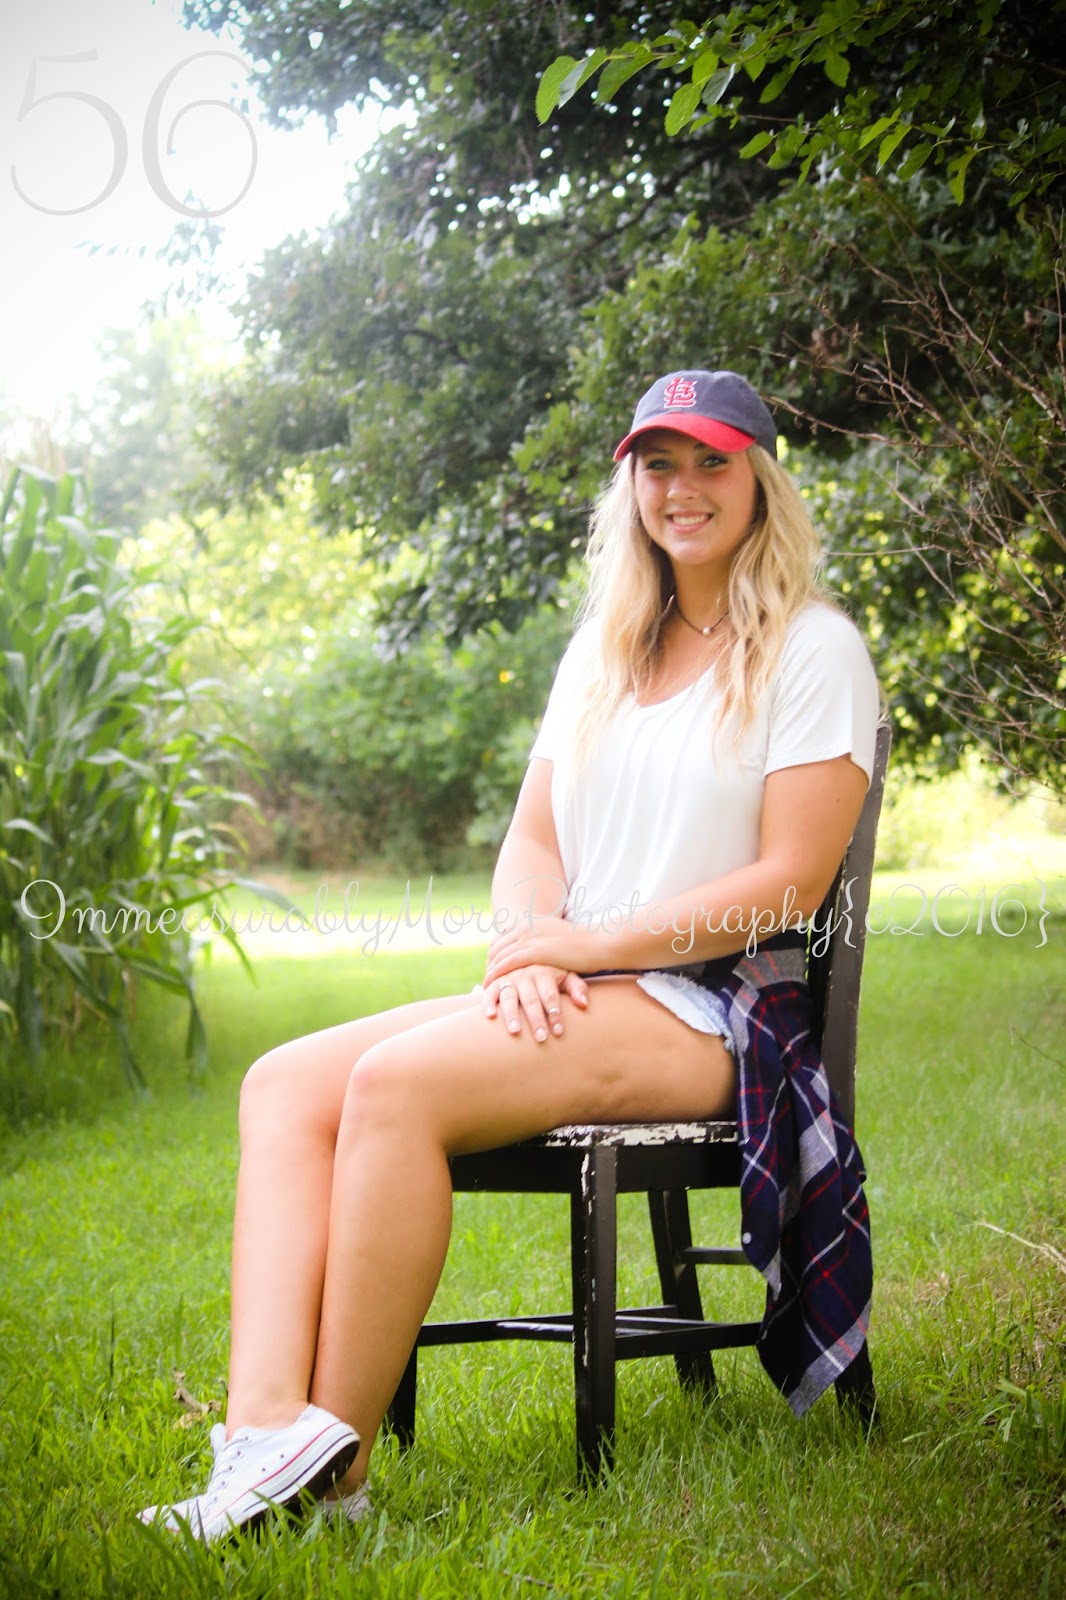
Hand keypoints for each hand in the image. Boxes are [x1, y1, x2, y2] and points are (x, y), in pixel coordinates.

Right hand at [482, 963, 588, 1042]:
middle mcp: (525, 974)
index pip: (550, 995)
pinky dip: (488, 1002)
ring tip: (515, 1031)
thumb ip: (576, 987)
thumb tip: (584, 1004)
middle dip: (536, 1020)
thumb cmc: (552, 973)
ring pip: (509, 997)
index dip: (554, 1013)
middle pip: (531, 999)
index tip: (559, 1032)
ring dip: (512, 1014)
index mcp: (544, 972)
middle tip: (541, 1039)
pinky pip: (490, 992)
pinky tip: (490, 1016)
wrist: (528, 956)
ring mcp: (509, 977)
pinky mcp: (495, 982)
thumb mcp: (566, 975)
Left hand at [485, 914, 606, 987]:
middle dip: (490, 962)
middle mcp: (528, 926)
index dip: (496, 953)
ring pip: (500, 954)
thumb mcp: (560, 939)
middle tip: (486, 978)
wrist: (600, 943)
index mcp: (533, 921)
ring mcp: (530, 937)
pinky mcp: (534, 950)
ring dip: (490, 970)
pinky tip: (491, 983)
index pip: (505, 936)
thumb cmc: (586, 945)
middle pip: (498, 945)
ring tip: (485, 985)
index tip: (492, 966)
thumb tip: (544, 951)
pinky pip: (508, 962)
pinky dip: (497, 973)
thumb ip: (547, 942)